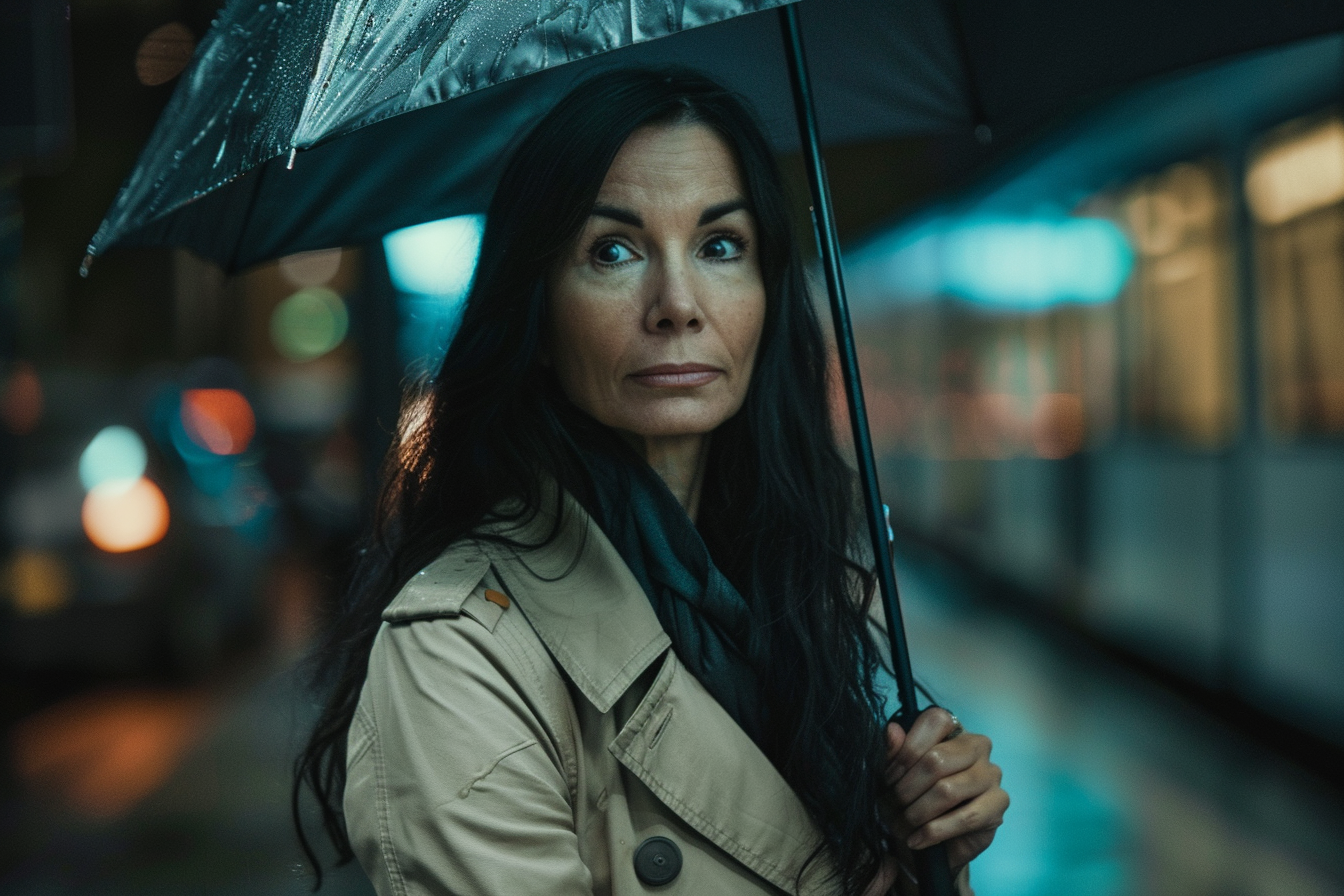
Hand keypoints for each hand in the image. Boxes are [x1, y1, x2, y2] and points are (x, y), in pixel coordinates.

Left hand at [883, 707, 1007, 873]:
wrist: (930, 842)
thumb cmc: (912, 798)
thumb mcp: (894, 775)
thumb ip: (892, 752)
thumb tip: (892, 730)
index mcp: (952, 729)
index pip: (935, 721)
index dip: (906, 750)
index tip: (887, 778)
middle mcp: (977, 745)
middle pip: (936, 759)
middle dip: (906, 788)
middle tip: (890, 806)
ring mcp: (991, 774)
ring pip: (948, 790)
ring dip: (917, 813)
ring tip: (901, 826)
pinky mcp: (998, 804)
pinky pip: (967, 818)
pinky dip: (935, 831)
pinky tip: (917, 839)